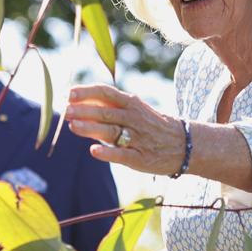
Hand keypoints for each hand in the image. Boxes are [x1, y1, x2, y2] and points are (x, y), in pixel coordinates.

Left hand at [65, 83, 184, 175]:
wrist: (186, 144)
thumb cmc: (151, 125)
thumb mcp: (134, 110)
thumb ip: (108, 107)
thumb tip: (77, 103)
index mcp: (131, 103)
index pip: (106, 93)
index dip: (87, 92)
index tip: (68, 93)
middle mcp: (134, 118)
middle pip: (105, 113)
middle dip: (84, 111)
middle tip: (65, 111)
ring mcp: (137, 138)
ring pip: (111, 132)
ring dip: (90, 129)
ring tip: (73, 126)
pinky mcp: (140, 158)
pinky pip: (122, 155)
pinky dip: (107, 153)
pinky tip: (93, 151)